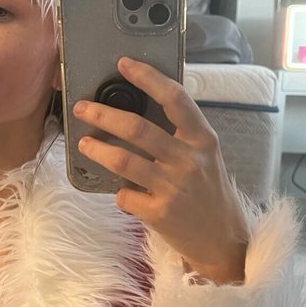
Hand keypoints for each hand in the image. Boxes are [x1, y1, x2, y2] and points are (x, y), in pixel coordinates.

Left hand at [73, 57, 248, 283]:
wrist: (223, 242)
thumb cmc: (210, 195)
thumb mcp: (206, 158)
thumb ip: (180, 137)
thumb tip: (137, 113)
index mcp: (203, 140)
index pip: (175, 99)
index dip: (148, 78)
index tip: (124, 64)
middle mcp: (189, 160)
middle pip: (138, 128)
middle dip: (103, 114)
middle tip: (82, 108)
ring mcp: (174, 187)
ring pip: (123, 161)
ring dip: (97, 149)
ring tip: (84, 143)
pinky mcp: (160, 213)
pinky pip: (125, 196)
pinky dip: (119, 193)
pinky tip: (122, 193)